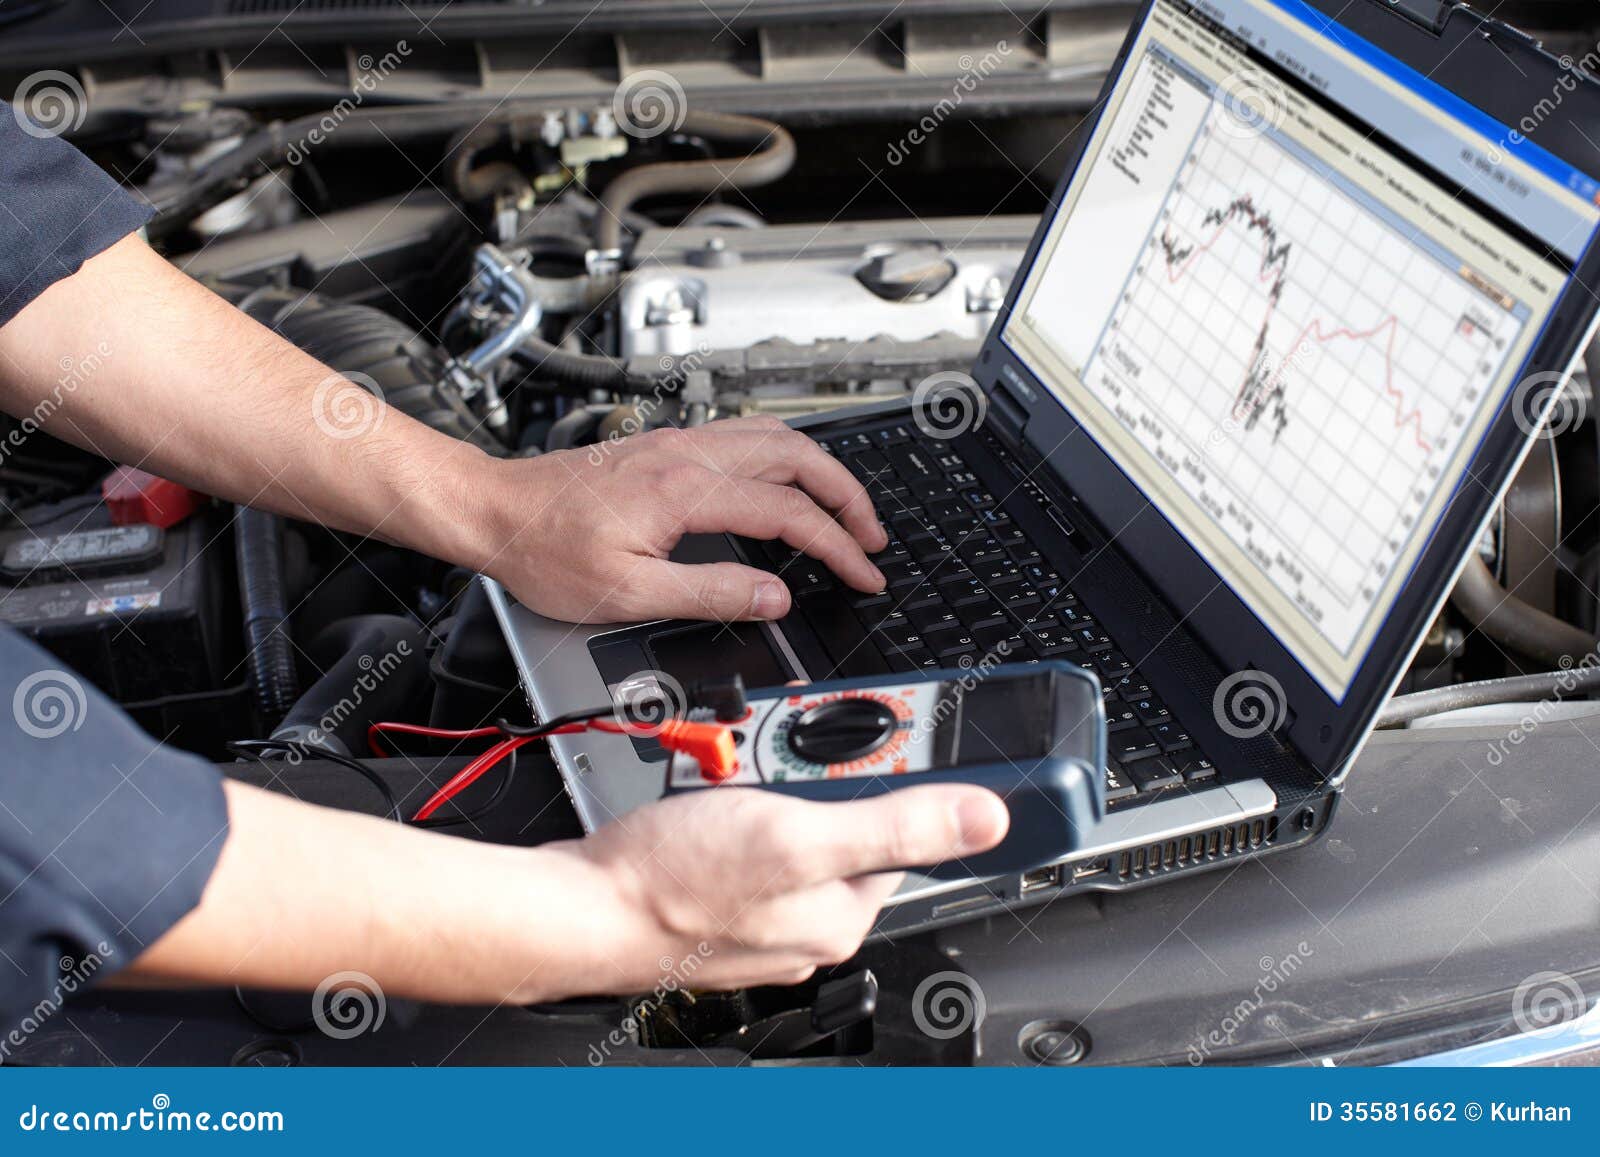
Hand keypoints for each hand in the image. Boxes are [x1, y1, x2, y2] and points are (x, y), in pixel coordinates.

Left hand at [472, 416, 887, 622]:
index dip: (837, 546)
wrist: (494, 511)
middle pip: (797, 455)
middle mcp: (687, 453)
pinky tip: (788, 485)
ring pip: (775, 437)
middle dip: (848, 496)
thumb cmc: (546, 551)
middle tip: (872, 537)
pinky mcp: (666, 446)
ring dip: (821, 470)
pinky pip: (746, 437)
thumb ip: (711, 593)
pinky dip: (787, 459)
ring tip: (845, 510)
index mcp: (685, 490)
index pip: (788, 512)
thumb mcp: (628, 594)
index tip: (864, 572)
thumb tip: (774, 596)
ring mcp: (677, 443)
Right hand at [557, 783, 1009, 991]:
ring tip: (730, 776)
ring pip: (788, 823)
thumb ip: (897, 825)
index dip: (888, 775)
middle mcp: (808, 923)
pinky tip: (705, 798)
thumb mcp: (800, 835)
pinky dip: (730, 806)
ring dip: (766, 784)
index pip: (900, 832)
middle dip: (810, 775)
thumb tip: (985, 820)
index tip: (873, 736)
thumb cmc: (674, 882)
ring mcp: (759, 914)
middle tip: (772, 758)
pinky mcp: (718, 899)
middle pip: (841, 821)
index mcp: (843, 913)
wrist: (578, 908)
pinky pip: (744, 838)